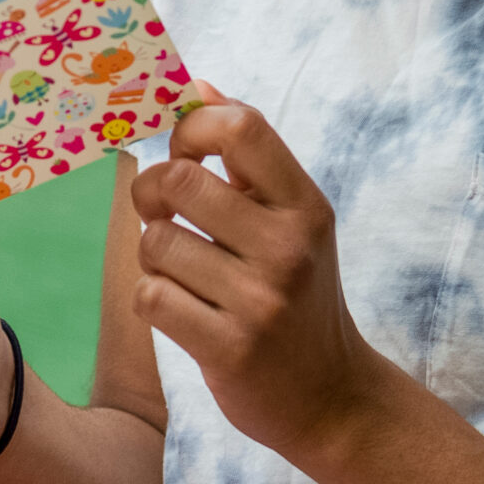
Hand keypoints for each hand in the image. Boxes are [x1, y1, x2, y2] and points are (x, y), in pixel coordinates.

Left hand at [127, 85, 378, 461]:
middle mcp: (288, 246)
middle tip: (164, 214)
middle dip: (152, 193)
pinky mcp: (229, 347)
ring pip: (156, 241)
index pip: (240, 125)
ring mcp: (260, 299)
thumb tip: (199, 84)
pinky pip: (151, 296)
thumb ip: (248, 155)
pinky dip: (153, 299)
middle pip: (178, 180)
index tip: (184, 155)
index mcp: (305, 204)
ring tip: (180, 270)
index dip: (190, 129)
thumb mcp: (291, 219)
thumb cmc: (299, 294)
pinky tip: (182, 309)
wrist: (333, 399)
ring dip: (152, 254)